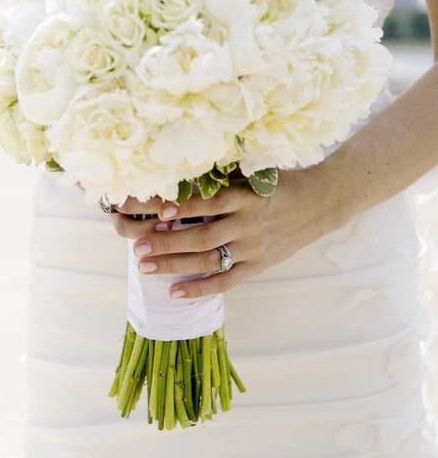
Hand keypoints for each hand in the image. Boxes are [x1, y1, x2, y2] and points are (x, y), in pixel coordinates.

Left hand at [111, 164, 340, 298]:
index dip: (182, 207)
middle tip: (137, 247)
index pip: (207, 202)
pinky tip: (174, 292)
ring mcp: (252, 247)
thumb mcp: (254, 172)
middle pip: (201, 236)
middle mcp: (247, 223)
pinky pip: (226, 281)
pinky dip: (200, 288)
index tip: (156, 210)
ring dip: (174, 265)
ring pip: (208, 260)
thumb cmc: (279, 183)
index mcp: (245, 196)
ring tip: (144, 267)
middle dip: (166, 243)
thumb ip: (223, 174)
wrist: (319, 204)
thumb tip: (182, 166)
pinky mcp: (258, 265)